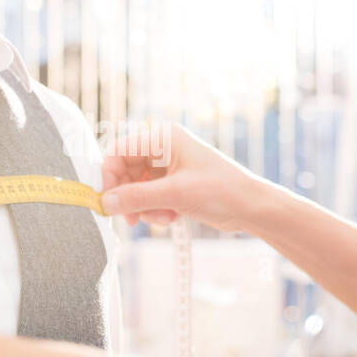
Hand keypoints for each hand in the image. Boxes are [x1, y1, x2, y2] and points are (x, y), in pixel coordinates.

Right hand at [99, 120, 280, 232]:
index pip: (120, 151)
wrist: (252, 208)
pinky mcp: (174, 186)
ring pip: (137, 188)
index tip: (106, 200)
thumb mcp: (175, 194)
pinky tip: (171, 218)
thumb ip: (137, 198)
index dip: (109, 176)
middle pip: (126, 172)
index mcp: (163, 138)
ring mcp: (169, 168)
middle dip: (129, 197)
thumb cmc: (222, 190)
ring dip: (144, 207)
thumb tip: (105, 203)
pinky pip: (150, 198)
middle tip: (130, 219)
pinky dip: (155, 210)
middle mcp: (163, 149)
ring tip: (161, 218)